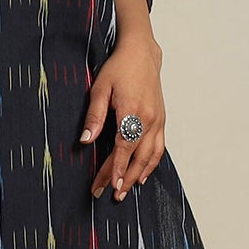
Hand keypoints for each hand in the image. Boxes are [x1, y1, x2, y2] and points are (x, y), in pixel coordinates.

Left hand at [80, 29, 165, 199]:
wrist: (142, 54)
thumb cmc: (119, 68)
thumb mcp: (100, 88)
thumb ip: (94, 115)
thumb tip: (86, 140)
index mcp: (133, 111)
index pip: (123, 147)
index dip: (115, 168)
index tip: (106, 185)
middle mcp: (149, 119)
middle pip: (136, 156)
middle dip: (122, 178)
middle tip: (109, 195)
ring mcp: (158, 121)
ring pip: (150, 156)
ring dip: (137, 176)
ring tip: (124, 192)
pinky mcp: (161, 120)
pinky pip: (158, 148)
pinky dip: (151, 165)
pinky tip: (141, 176)